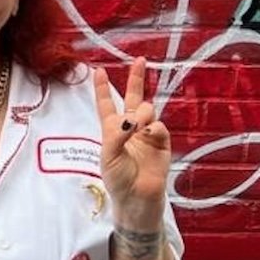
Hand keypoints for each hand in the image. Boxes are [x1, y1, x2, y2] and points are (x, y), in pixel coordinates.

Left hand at [94, 58, 171, 213]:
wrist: (136, 199)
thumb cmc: (117, 180)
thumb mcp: (108, 155)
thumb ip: (117, 134)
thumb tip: (132, 118)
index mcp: (111, 131)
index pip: (106, 105)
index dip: (102, 88)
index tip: (98, 70)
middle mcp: (130, 129)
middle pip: (133, 99)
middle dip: (136, 79)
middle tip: (140, 60)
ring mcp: (147, 135)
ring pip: (148, 109)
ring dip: (142, 112)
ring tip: (138, 125)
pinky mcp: (161, 143)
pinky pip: (159, 126)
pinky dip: (153, 127)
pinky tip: (148, 134)